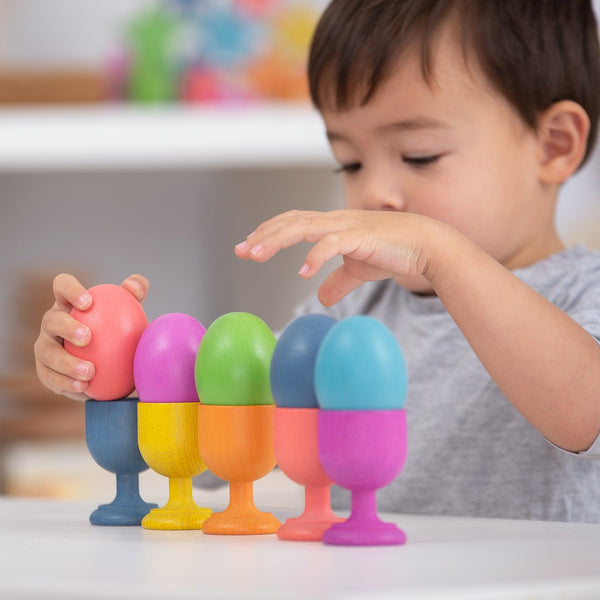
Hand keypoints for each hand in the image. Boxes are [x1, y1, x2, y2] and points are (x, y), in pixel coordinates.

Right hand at [34, 273, 148, 400]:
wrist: (112, 366)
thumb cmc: (119, 330)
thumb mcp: (131, 311)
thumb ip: (135, 293)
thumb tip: (133, 286)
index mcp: (68, 303)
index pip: (62, 287)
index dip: (70, 290)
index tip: (88, 302)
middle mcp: (52, 323)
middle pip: (51, 320)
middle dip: (66, 327)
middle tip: (88, 338)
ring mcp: (45, 347)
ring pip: (47, 353)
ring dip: (66, 362)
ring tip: (89, 371)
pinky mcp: (45, 371)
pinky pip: (52, 378)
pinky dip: (67, 383)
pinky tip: (84, 387)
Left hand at [235, 209, 442, 304]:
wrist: (427, 245)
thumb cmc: (394, 252)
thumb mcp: (358, 270)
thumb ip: (337, 281)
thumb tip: (321, 299)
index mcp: (332, 225)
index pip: (292, 222)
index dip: (269, 233)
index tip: (248, 247)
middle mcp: (335, 221)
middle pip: (290, 221)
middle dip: (263, 235)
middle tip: (241, 250)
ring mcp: (347, 226)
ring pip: (303, 226)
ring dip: (277, 240)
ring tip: (256, 255)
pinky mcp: (361, 237)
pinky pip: (332, 244)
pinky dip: (315, 256)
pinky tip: (303, 272)